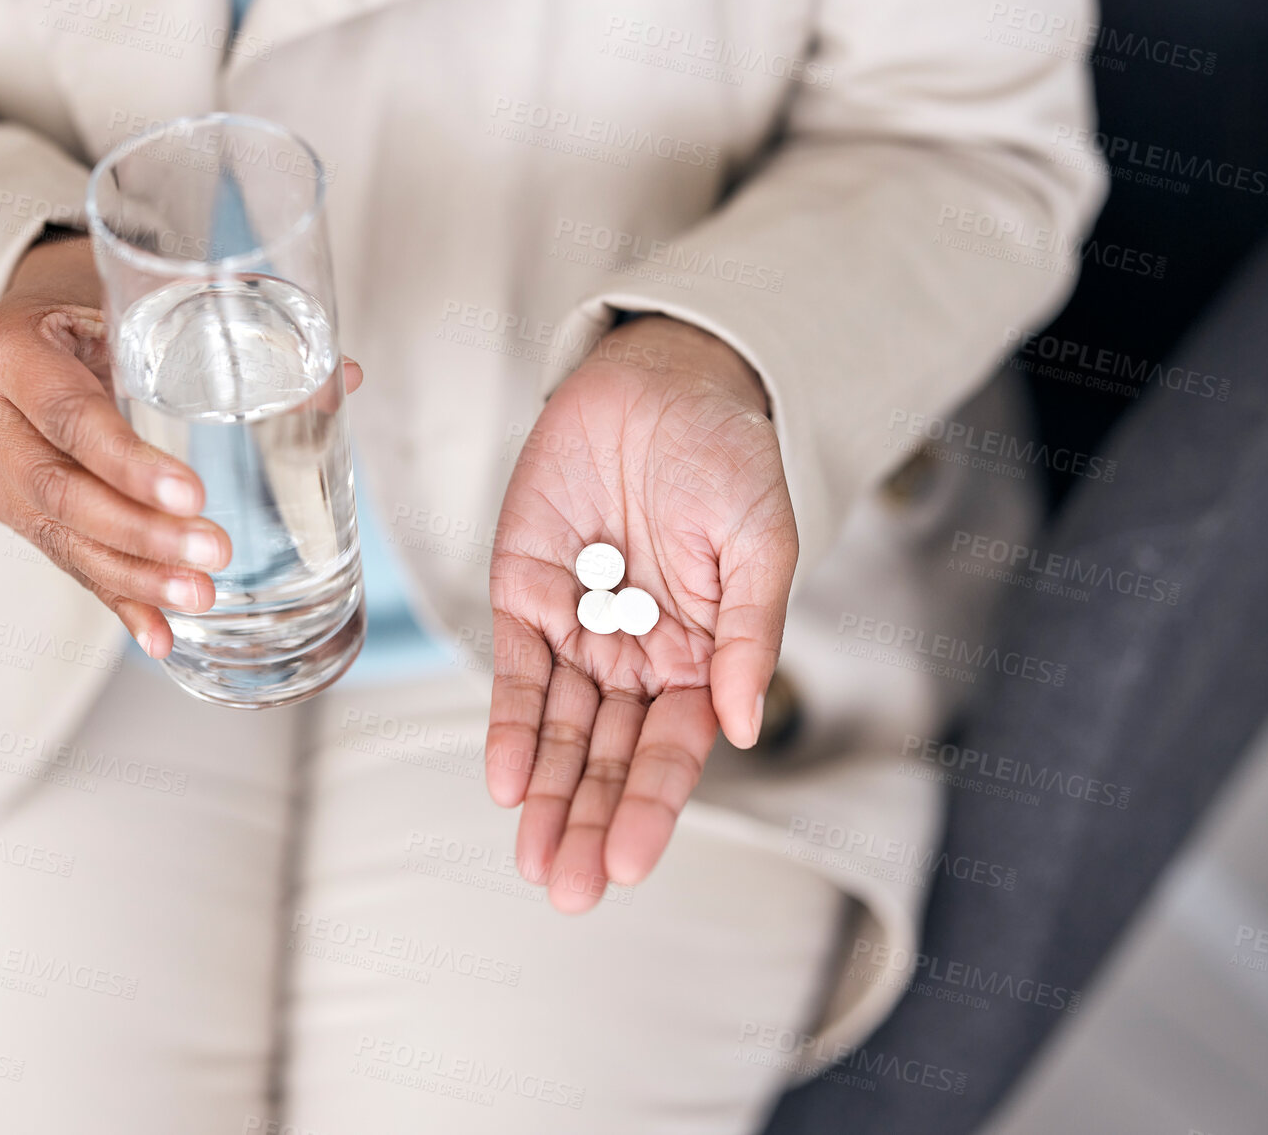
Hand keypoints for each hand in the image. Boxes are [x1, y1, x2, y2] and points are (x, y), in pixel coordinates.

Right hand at [0, 235, 361, 656]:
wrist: (38, 312)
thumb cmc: (99, 296)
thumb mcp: (149, 293)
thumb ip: (235, 326)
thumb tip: (346, 375)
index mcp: (8, 346)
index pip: (69, 416)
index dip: (128, 463)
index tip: (193, 495)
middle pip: (60, 490)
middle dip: (141, 534)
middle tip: (212, 555)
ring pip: (60, 536)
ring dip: (134, 576)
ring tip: (199, 596)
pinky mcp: (10, 507)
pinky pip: (65, 560)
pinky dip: (118, 598)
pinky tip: (159, 634)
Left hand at [485, 315, 797, 911]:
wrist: (661, 379)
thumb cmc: (727, 454)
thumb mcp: (761, 543)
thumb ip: (749, 635)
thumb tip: (742, 725)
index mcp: (702, 655)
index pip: (672, 750)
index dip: (650, 806)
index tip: (629, 863)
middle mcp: (638, 655)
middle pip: (609, 756)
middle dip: (588, 822)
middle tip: (568, 888)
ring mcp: (580, 629)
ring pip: (559, 730)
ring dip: (546, 794)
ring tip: (535, 856)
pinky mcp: (526, 593)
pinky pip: (517, 671)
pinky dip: (510, 725)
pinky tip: (507, 780)